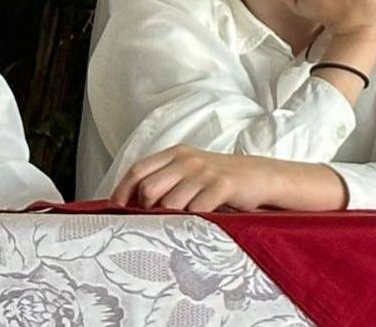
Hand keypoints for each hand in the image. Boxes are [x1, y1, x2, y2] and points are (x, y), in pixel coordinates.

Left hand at [111, 145, 276, 212]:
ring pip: (169, 203)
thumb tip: (127, 203)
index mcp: (176, 153)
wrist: (259, 176)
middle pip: (148, 189)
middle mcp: (188, 159)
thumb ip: (163, 179)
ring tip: (182, 220)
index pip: (137, 170)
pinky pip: (195, 210)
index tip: (117, 210)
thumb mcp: (189, 170)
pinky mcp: (222, 185)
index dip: (122, 192)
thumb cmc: (217, 179)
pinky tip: (199, 221)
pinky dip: (192, 221)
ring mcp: (205, 172)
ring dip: (172, 218)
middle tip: (157, 219)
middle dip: (147, 209)